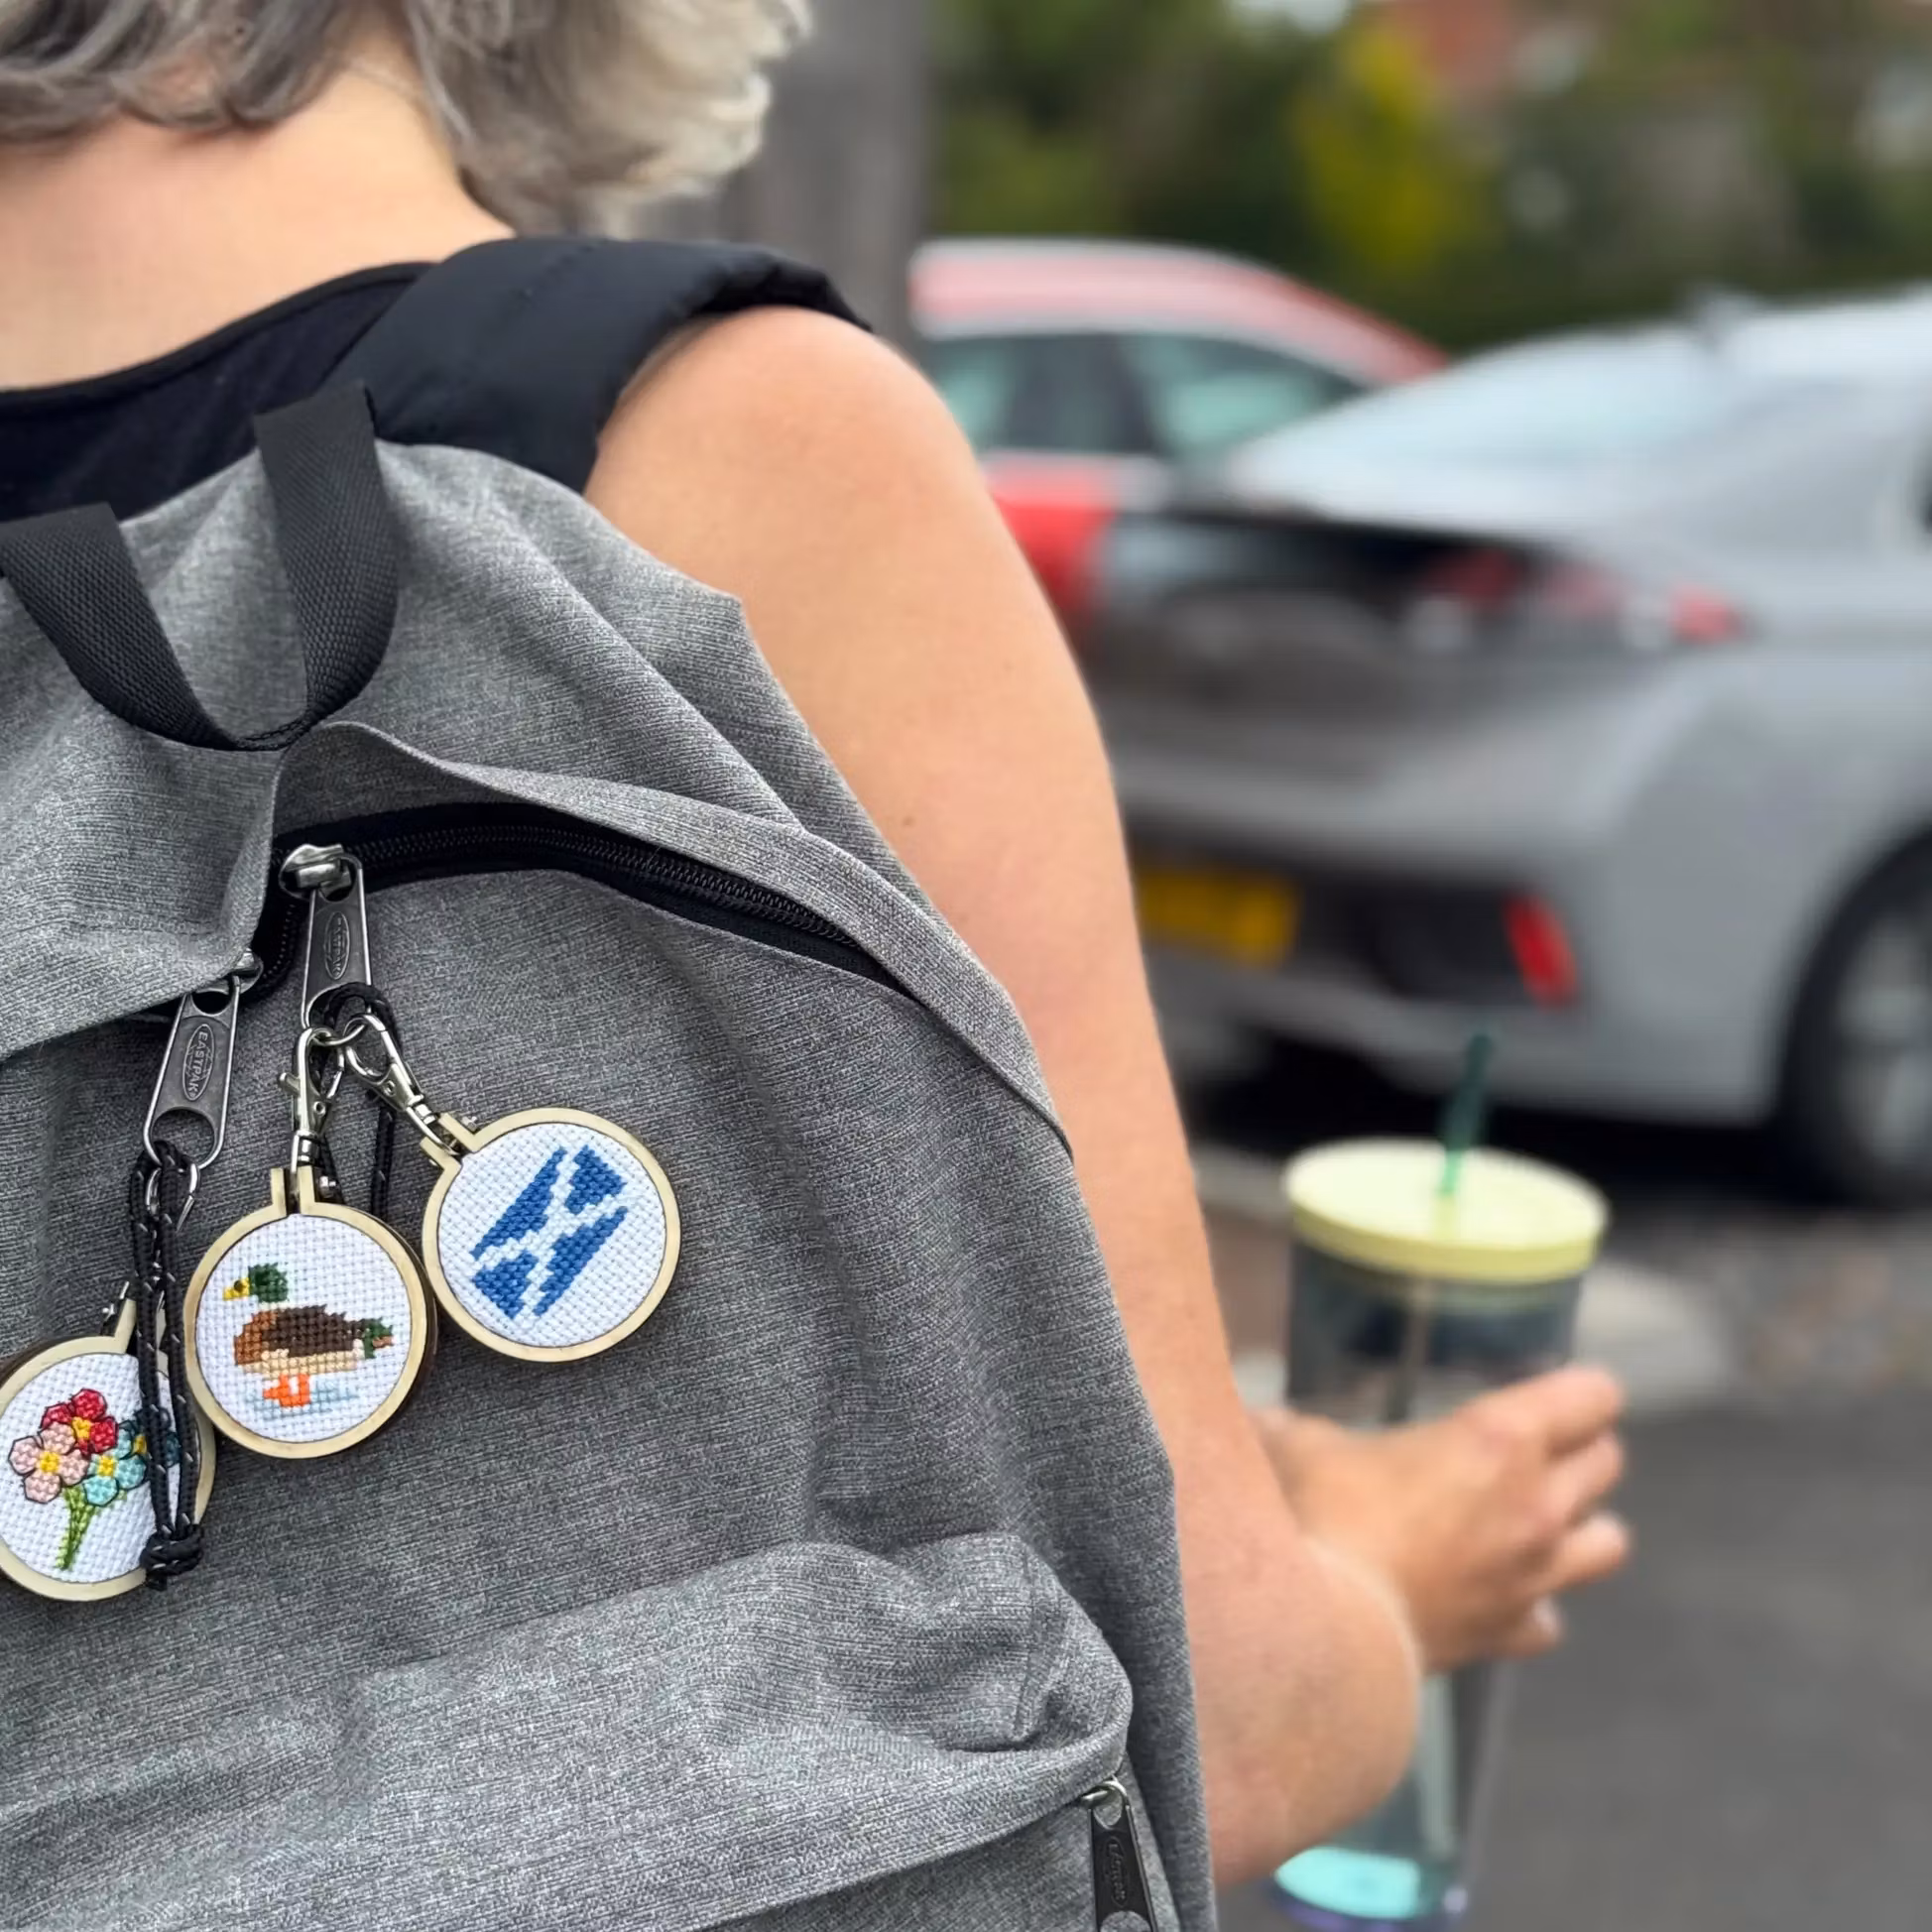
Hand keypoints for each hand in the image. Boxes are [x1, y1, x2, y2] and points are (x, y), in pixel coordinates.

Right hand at [1254, 1366, 1630, 1674]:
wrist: (1324, 1628)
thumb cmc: (1319, 1515)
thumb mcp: (1298, 1444)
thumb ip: (1295, 1427)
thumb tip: (1265, 1420)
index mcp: (1500, 1437)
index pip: (1593, 1395)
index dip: (1578, 1389)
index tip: (1548, 1390)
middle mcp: (1536, 1503)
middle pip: (1608, 1461)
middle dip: (1580, 1448)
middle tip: (1536, 1448)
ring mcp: (1533, 1575)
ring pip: (1610, 1543)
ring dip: (1583, 1527)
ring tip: (1540, 1520)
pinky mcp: (1507, 1633)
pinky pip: (1549, 1620)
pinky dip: (1532, 1607)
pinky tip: (1499, 1597)